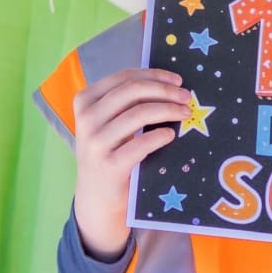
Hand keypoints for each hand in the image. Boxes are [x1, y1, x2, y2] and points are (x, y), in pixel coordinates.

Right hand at [72, 68, 190, 260]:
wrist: (97, 197)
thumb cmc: (110, 151)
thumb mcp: (110, 122)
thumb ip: (128, 101)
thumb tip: (170, 82)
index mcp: (85, 101)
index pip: (125, 78)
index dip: (155, 75)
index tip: (177, 80)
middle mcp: (86, 119)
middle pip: (133, 91)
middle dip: (165, 91)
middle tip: (186, 96)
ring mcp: (95, 143)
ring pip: (139, 113)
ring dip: (168, 110)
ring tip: (185, 113)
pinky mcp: (109, 166)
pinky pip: (142, 143)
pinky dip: (161, 135)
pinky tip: (170, 135)